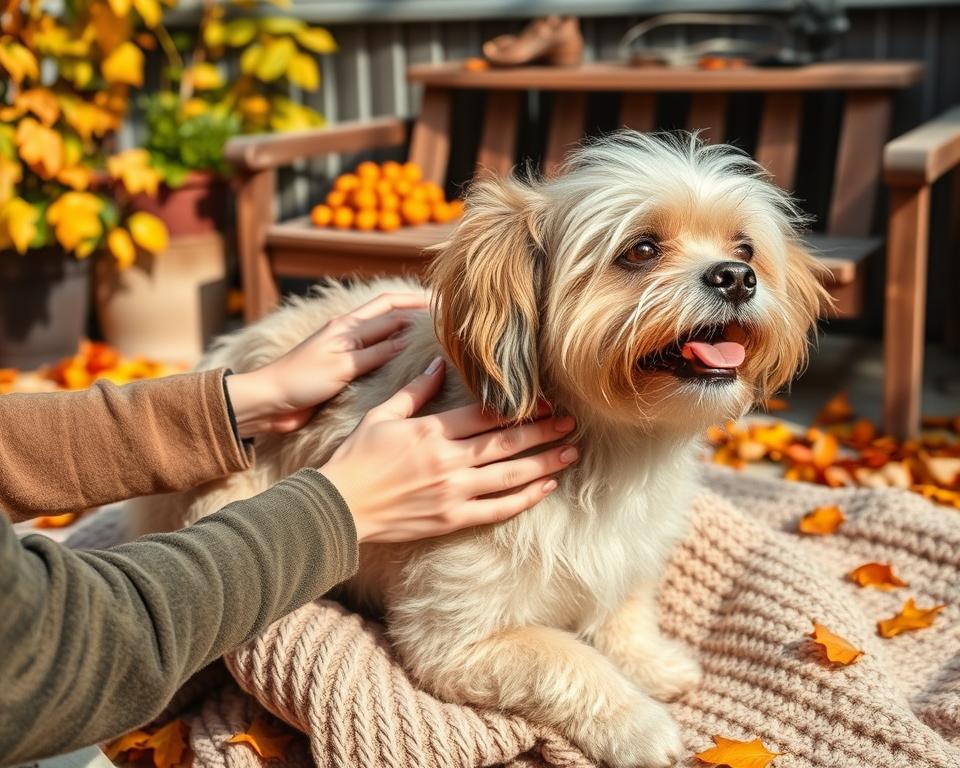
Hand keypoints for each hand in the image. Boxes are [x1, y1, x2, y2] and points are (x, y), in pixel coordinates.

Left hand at [225, 292, 427, 435]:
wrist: (268, 402)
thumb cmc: (301, 381)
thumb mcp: (343, 365)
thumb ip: (377, 351)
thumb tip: (410, 338)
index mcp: (347, 326)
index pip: (391, 309)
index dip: (418, 304)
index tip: (445, 304)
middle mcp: (348, 332)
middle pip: (389, 313)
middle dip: (415, 310)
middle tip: (444, 313)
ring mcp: (345, 349)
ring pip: (383, 333)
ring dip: (405, 329)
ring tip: (431, 333)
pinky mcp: (342, 368)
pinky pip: (375, 354)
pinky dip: (393, 351)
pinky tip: (405, 358)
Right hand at [320, 357, 578, 543]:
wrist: (340, 506)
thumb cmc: (357, 457)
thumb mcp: (381, 415)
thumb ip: (414, 390)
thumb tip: (438, 362)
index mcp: (432, 431)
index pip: (487, 415)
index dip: (520, 407)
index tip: (546, 401)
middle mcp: (448, 461)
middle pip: (506, 443)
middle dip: (543, 432)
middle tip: (572, 423)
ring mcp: (452, 492)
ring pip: (509, 476)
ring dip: (544, 464)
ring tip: (571, 453)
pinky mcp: (451, 518)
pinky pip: (496, 509)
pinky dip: (524, 499)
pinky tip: (545, 488)